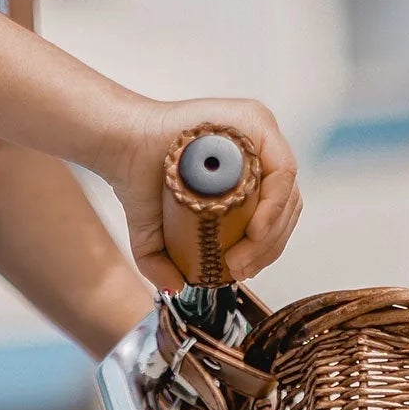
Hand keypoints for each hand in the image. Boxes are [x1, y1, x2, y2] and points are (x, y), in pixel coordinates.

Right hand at [95, 97, 301, 292]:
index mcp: (244, 170)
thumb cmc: (136, 183)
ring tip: (241, 257)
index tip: (239, 269)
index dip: (264, 249)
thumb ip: (161, 264)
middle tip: (239, 268)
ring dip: (270, 234)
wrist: (121, 148)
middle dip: (268, 247)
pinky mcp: (256, 121)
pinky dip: (275, 205)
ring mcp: (259, 133)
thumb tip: (178, 287)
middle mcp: (257, 150)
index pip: (273, 215)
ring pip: (287, 193)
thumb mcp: (150, 237)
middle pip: (285, 206)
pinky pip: (282, 171)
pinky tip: (255, 230)